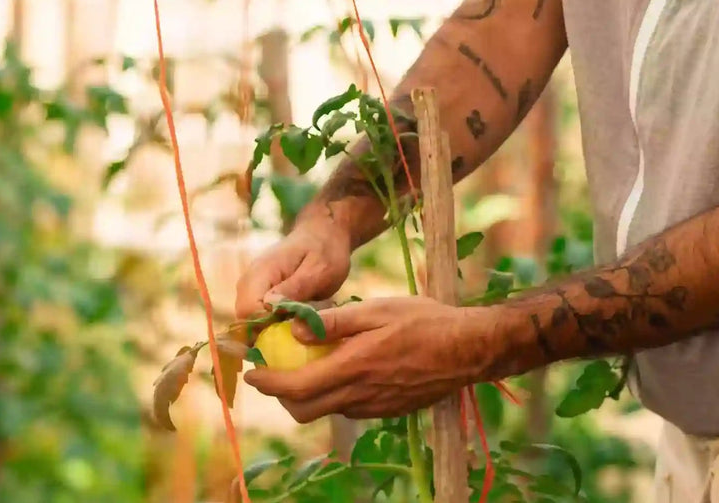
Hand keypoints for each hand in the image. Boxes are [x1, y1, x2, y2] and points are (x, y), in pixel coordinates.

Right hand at [235, 218, 353, 318]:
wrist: (324, 233)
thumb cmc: (326, 250)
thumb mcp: (320, 270)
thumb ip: (295, 289)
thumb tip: (268, 307)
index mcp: (261, 272)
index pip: (248, 311)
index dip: (268, 326)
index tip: (294, 326)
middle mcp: (248, 281)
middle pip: (245, 321)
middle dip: (270, 331)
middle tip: (300, 325)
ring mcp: (251, 288)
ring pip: (251, 323)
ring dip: (273, 328)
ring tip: (300, 319)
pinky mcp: (257, 294)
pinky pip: (258, 318)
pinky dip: (275, 324)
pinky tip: (295, 318)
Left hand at [243, 296, 497, 420]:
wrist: (467, 349)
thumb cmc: (425, 320)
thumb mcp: (378, 308)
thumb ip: (335, 321)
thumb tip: (293, 328)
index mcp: (353, 368)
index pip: (295, 386)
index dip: (267, 382)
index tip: (251, 370)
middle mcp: (359, 396)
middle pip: (304, 410)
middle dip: (282, 393)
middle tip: (276, 368)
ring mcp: (374, 407)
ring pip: (327, 410)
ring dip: (309, 393)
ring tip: (312, 361)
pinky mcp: (387, 410)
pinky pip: (350, 407)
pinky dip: (335, 392)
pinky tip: (347, 366)